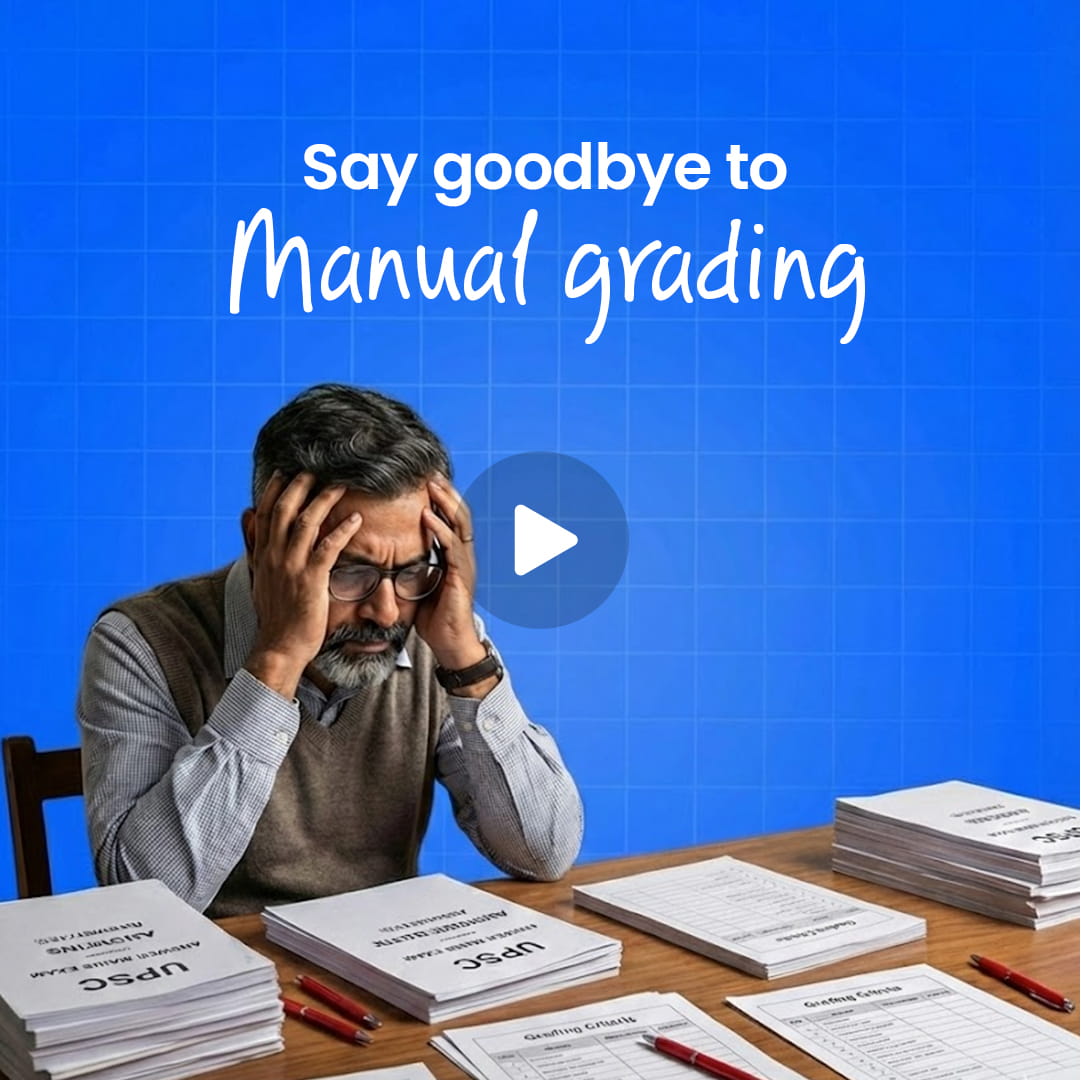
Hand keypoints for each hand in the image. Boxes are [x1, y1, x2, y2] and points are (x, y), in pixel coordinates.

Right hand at [244, 472, 362, 697]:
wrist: (279, 646)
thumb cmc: (276, 614)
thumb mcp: (260, 575)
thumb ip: (255, 544)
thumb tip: (246, 513)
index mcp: (263, 554)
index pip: (267, 512)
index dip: (276, 488)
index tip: (286, 470)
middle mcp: (274, 556)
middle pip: (285, 510)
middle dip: (300, 485)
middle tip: (316, 467)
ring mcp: (291, 567)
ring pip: (307, 522)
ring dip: (325, 500)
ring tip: (341, 484)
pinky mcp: (310, 580)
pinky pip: (328, 547)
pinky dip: (342, 530)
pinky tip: (356, 518)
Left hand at [415, 475, 486, 672]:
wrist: (451, 644)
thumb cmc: (434, 618)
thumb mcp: (420, 586)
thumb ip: (412, 567)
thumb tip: (389, 556)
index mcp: (453, 556)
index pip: (450, 518)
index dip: (441, 498)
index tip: (425, 478)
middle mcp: (463, 556)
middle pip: (459, 514)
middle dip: (446, 491)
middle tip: (430, 470)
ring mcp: (465, 564)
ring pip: (460, 524)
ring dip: (445, 502)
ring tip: (431, 484)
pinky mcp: (461, 576)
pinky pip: (452, 546)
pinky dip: (440, 529)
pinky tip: (427, 515)